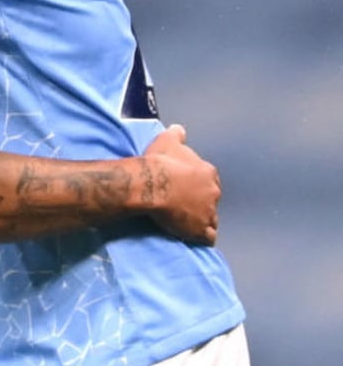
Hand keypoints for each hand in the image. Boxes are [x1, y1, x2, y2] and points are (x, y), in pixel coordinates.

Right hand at [143, 124, 220, 245]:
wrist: (151, 184)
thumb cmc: (160, 161)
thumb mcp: (167, 140)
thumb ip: (177, 134)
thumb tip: (179, 128)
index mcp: (208, 172)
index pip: (209, 180)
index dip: (197, 184)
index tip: (184, 186)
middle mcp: (213, 192)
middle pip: (211, 199)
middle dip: (201, 202)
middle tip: (183, 203)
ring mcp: (209, 212)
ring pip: (212, 219)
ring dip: (202, 220)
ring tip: (186, 221)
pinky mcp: (200, 229)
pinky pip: (208, 237)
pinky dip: (202, 237)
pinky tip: (193, 236)